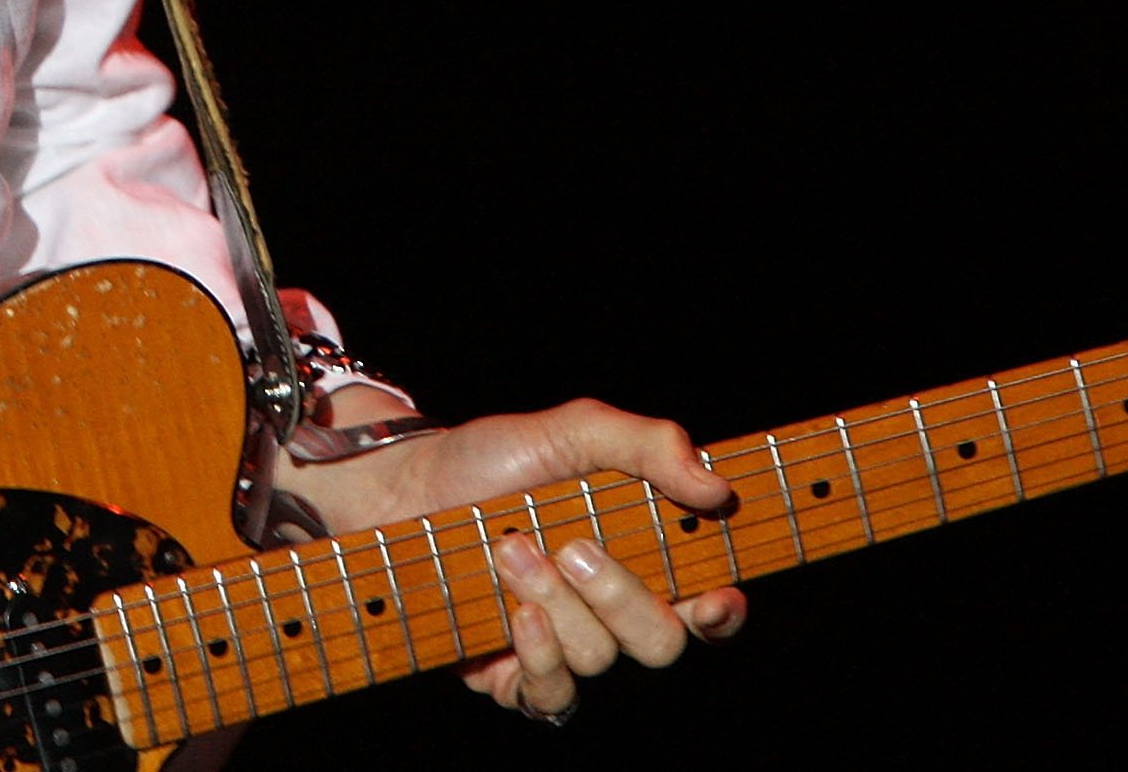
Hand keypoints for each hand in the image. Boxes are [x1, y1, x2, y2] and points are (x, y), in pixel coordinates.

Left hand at [274, 396, 745, 724]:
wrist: (404, 489)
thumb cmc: (493, 459)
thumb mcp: (572, 432)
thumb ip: (648, 445)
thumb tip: (715, 484)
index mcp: (642, 557)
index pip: (709, 607)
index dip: (723, 612)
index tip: (713, 593)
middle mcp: (610, 612)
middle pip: (662, 643)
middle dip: (622, 596)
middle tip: (572, 546)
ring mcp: (564, 648)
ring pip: (600, 659)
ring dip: (557, 603)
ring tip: (511, 550)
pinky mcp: (515, 676)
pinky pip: (551, 695)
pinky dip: (540, 655)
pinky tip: (515, 613)